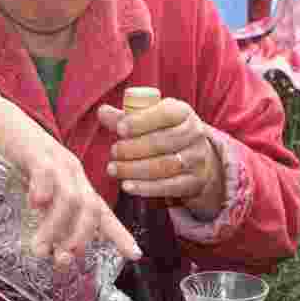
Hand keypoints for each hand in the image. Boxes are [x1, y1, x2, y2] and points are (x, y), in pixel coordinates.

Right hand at [0, 92, 141, 265]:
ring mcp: (57, 162)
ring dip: (56, 228)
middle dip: (81, 237)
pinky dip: (43, 191)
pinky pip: (46, 173)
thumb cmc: (21, 163)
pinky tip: (34, 205)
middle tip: (64, 260)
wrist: (1, 123)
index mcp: (77, 185)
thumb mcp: (40, 192)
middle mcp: (73, 174)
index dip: (120, 235)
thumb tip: (53, 255)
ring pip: (69, 198)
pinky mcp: (36, 153)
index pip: (104, 213)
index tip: (135, 255)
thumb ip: (49, 218)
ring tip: (40, 248)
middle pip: (92, 208)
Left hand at [97, 98, 224, 213]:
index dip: (141, 121)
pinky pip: (168, 187)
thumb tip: (102, 112)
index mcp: (183, 113)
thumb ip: (126, 116)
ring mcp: (196, 159)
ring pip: (164, 166)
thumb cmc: (165, 132)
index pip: (165, 114)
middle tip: (113, 152)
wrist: (196, 157)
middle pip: (163, 142)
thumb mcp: (150, 119)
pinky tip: (127, 186)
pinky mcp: (194, 182)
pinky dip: (145, 188)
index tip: (119, 129)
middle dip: (134, 148)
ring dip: (135, 169)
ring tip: (113, 169)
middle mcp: (195, 134)